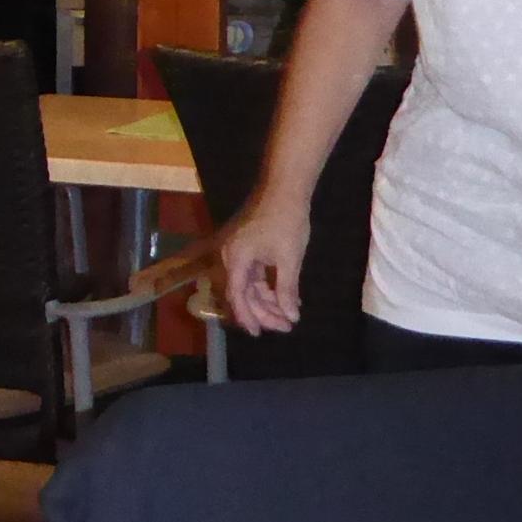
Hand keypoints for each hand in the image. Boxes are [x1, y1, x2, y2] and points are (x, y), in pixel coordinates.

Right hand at [213, 199, 309, 335]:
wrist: (286, 187)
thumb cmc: (287, 221)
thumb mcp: (289, 259)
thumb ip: (286, 291)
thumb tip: (290, 317)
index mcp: (235, 260)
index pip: (237, 297)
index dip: (248, 318)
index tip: (259, 334)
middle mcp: (230, 257)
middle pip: (243, 293)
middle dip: (264, 311)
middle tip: (286, 326)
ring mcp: (238, 251)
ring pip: (250, 285)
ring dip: (268, 300)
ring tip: (290, 314)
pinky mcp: (248, 246)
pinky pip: (254, 274)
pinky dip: (269, 286)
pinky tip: (286, 297)